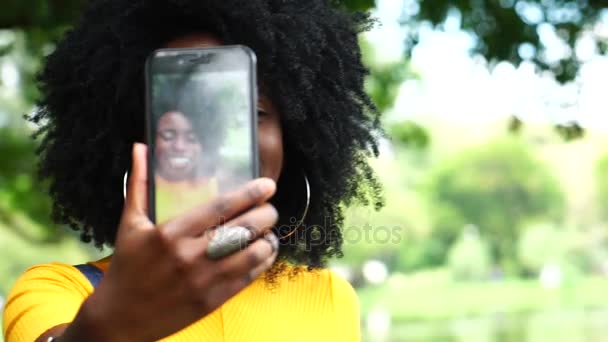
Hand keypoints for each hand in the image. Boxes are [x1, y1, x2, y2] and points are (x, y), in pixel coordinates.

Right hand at [61, 143, 278, 341]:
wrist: (119, 318)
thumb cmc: (126, 267)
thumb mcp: (130, 224)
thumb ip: (139, 184)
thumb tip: (140, 147)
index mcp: (171, 233)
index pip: (221, 207)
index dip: (250, 194)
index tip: (268, 185)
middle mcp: (190, 256)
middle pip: (243, 229)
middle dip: (266, 215)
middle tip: (270, 208)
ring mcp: (203, 281)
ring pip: (251, 255)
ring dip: (268, 240)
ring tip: (269, 231)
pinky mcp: (212, 301)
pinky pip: (247, 278)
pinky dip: (261, 263)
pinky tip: (264, 253)